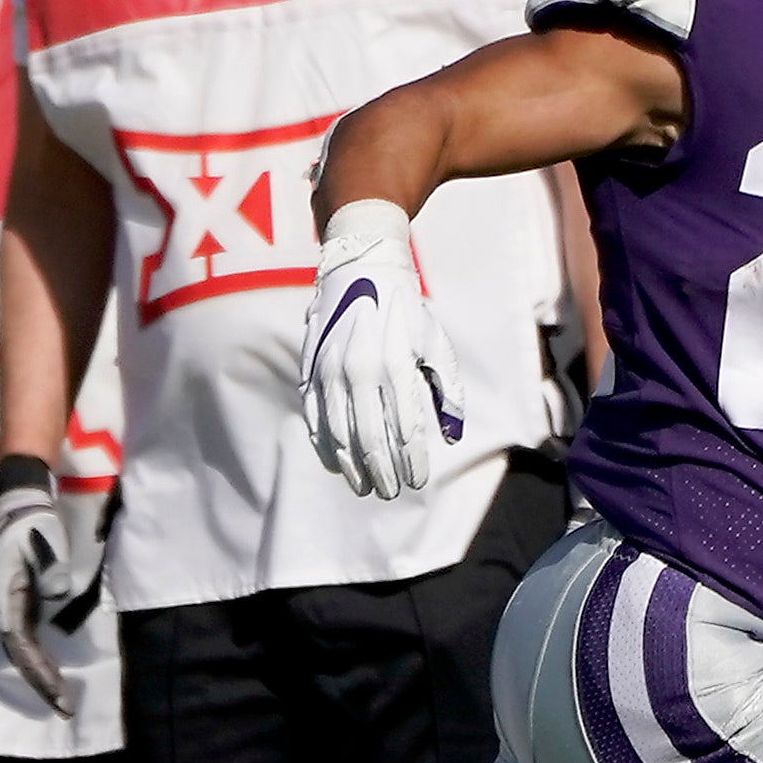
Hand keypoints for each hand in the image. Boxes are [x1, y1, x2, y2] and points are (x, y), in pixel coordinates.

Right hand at [0, 455, 74, 713]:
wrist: (20, 505)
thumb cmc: (35, 524)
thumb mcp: (45, 544)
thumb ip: (50, 570)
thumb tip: (58, 593)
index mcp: (7, 600)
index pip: (22, 648)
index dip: (40, 675)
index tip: (60, 698)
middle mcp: (4, 610)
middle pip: (21, 656)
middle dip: (41, 683)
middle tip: (65, 708)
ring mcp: (10, 608)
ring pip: (22, 650)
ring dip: (40, 674)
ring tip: (61, 698)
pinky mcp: (19, 604)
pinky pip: (27, 639)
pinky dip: (40, 658)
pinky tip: (53, 671)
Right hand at [300, 200, 468, 499]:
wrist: (359, 270)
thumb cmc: (405, 311)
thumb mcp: (435, 344)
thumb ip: (447, 391)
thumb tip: (450, 437)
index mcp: (394, 366)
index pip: (404, 430)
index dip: (411, 461)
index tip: (418, 481)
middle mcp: (359, 372)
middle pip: (371, 439)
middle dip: (383, 472)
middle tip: (392, 491)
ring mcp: (330, 373)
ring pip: (340, 434)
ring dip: (353, 466)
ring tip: (365, 486)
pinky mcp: (311, 372)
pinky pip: (315, 419)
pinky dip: (325, 445)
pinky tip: (336, 463)